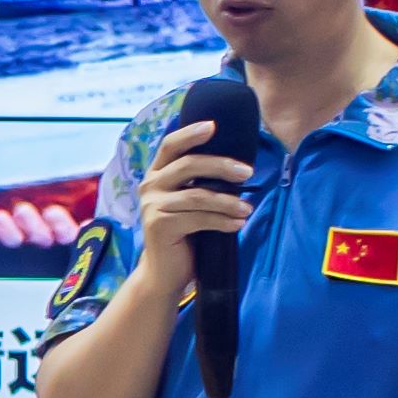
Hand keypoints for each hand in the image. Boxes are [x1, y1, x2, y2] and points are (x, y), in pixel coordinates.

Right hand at [129, 119, 254, 271]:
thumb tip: (236, 165)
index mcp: (156, 175)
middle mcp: (150, 186)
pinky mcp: (160, 226)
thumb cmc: (183, 234)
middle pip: (188, 165)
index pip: (170, 145)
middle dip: (221, 165)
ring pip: (198, 195)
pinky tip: (238, 224)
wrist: (164, 272)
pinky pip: (199, 218)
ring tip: (247, 208)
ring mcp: (152, 206)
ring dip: (228, 201)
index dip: (190, 133)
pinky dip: (223, 221)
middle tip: (248, 173)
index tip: (213, 125)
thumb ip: (198, 182)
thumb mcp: (188, 202)